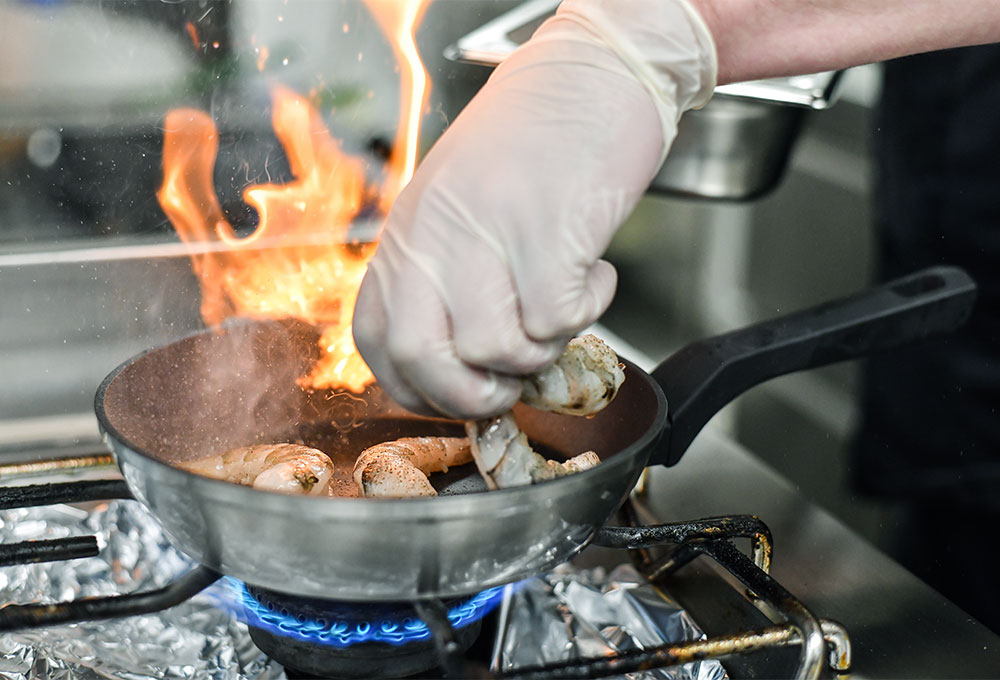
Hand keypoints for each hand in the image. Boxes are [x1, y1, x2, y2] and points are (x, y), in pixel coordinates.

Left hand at [353, 0, 715, 417]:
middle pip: (423, 359)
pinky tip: (593, 273)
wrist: (593, 72)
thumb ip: (447, 279)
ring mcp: (486, 232)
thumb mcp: (458, 208)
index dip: (417, 388)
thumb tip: (463, 363)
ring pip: (495, 351)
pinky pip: (558, 319)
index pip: (379, 341)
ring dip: (540, 350)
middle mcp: (435, 233)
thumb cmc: (532, 144)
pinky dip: (588, 310)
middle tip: (512, 385)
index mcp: (408, 232)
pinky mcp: (547, 232)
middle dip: (472, 396)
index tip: (457, 393)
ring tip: (562, 306)